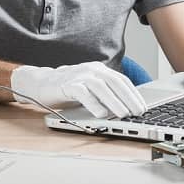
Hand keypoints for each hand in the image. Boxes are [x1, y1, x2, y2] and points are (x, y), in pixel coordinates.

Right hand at [10, 62, 147, 117]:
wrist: (40, 83)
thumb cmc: (68, 88)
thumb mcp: (89, 89)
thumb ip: (104, 94)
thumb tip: (125, 108)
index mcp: (99, 69)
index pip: (121, 80)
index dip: (133, 94)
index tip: (143, 107)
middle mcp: (91, 69)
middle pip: (114, 82)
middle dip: (128, 98)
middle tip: (138, 112)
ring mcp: (78, 75)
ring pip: (101, 87)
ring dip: (114, 101)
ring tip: (123, 114)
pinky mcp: (67, 84)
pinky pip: (83, 93)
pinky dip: (93, 103)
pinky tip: (101, 114)